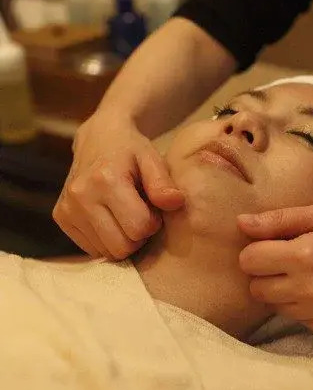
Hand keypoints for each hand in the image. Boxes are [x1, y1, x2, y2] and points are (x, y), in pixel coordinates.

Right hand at [53, 113, 183, 259]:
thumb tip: (175, 203)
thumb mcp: (152, 159)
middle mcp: (81, 196)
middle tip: (142, 213)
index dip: (154, 222)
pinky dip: (107, 239)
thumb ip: (163, 183)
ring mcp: (67, 208)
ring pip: (106, 252)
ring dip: (123, 238)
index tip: (153, 208)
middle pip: (122, 246)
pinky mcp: (61, 217)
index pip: (139, 228)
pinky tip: (112, 217)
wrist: (99, 136)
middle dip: (138, 235)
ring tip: (127, 213)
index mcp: (106, 180)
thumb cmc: (132, 150)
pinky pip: (92, 249)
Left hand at [238, 202, 312, 336]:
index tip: (269, 243)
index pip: (250, 261)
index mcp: (306, 256)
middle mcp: (312, 290)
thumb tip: (242, 223)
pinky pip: (298, 319)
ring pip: (275, 306)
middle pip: (256, 288)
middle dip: (263, 271)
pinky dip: (302, 304)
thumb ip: (280, 219)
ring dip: (281, 289)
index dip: (255, 249)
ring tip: (306, 272)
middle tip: (285, 257)